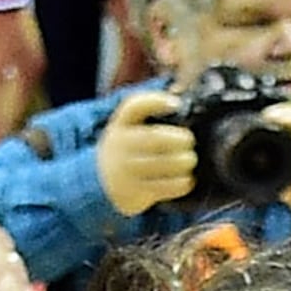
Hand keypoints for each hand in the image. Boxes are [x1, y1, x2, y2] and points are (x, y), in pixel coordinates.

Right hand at [94, 89, 197, 214]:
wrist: (101, 180)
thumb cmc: (126, 148)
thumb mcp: (128, 127)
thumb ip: (149, 114)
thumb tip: (182, 98)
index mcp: (121, 124)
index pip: (134, 107)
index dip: (156, 102)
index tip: (176, 104)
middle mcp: (121, 146)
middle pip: (155, 139)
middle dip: (180, 139)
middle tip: (189, 141)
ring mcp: (127, 170)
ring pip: (162, 164)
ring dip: (184, 161)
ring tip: (189, 160)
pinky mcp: (137, 192)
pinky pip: (166, 187)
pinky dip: (182, 183)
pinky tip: (187, 179)